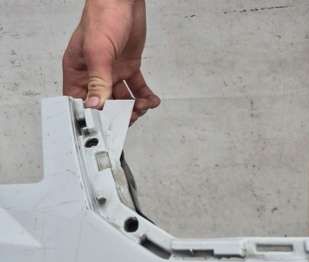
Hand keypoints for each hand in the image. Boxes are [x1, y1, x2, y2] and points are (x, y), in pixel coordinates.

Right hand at [63, 0, 159, 122]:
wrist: (124, 0)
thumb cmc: (103, 16)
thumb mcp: (99, 51)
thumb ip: (98, 81)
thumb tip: (95, 104)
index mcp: (79, 70)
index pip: (80, 101)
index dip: (91, 117)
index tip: (105, 126)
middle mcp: (95, 74)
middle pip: (105, 106)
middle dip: (119, 115)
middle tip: (132, 115)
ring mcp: (113, 72)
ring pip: (123, 100)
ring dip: (136, 107)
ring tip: (145, 105)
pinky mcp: (129, 68)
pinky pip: (137, 89)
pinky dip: (146, 97)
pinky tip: (153, 100)